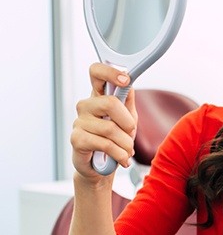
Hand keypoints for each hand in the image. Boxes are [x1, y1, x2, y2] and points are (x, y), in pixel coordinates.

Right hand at [71, 63, 136, 182]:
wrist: (101, 166)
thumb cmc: (114, 138)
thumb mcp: (126, 117)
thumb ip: (127, 99)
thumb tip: (129, 80)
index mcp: (98, 95)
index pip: (96, 72)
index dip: (110, 72)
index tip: (126, 80)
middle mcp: (86, 105)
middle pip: (110, 103)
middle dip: (127, 122)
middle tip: (131, 133)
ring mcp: (79, 121)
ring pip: (110, 128)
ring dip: (126, 143)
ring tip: (127, 151)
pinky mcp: (76, 139)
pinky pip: (105, 144)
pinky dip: (120, 154)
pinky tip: (123, 159)